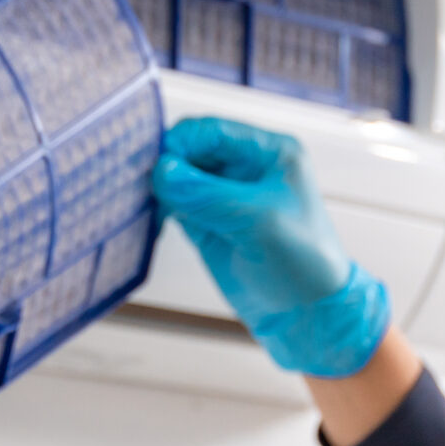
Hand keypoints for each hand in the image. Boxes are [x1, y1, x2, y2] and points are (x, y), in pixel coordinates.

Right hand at [151, 116, 391, 376]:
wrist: (306, 314)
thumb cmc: (302, 260)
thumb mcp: (257, 221)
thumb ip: (207, 194)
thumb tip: (161, 170)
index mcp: (269, 152)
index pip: (213, 131)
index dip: (181, 143)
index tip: (155, 164)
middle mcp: (245, 167)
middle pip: (191, 151)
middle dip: (166, 165)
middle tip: (140, 186)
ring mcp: (223, 195)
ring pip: (178, 178)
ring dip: (158, 188)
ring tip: (138, 202)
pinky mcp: (207, 222)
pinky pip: (174, 205)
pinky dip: (158, 209)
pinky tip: (147, 218)